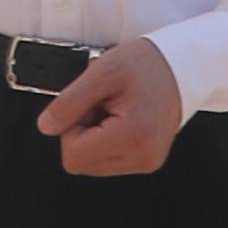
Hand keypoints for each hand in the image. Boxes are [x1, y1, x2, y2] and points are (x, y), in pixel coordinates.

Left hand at [35, 38, 187, 177]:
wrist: (180, 64)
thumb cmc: (145, 64)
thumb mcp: (101, 73)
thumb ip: (69, 103)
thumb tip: (47, 127)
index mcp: (132, 138)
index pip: (74, 156)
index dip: (71, 128)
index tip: (89, 106)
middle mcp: (143, 157)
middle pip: (82, 163)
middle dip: (83, 131)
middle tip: (103, 104)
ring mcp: (147, 161)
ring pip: (93, 162)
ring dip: (94, 135)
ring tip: (114, 109)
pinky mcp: (147, 159)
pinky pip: (109, 158)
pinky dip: (107, 138)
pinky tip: (121, 117)